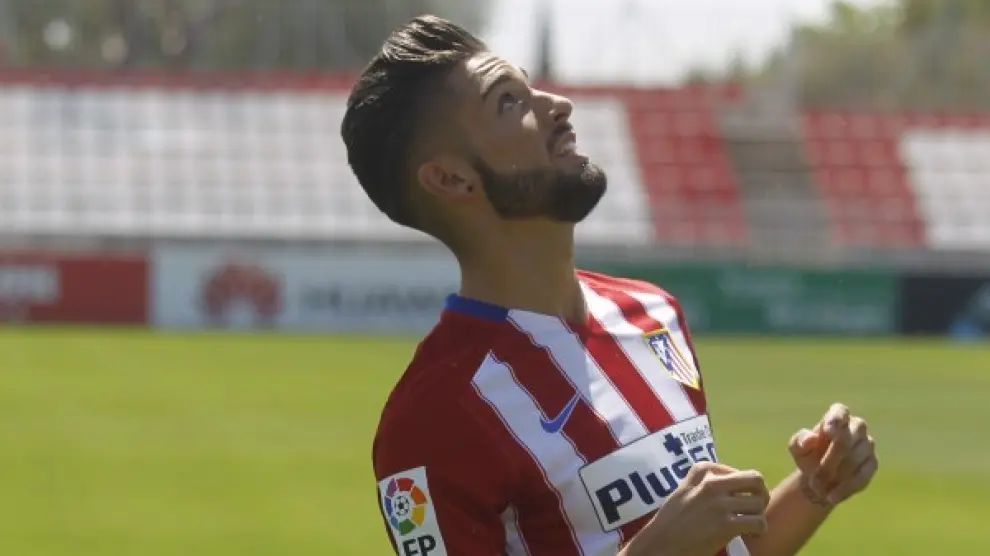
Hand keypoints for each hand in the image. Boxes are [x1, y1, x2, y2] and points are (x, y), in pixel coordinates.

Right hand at [622, 461, 769, 555]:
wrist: (661, 544)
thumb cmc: (671, 520)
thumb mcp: (684, 490)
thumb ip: (703, 481)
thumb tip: (731, 481)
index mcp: (701, 472)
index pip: (737, 471)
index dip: (743, 486)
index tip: (738, 498)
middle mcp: (711, 483)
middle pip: (755, 479)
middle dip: (761, 494)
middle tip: (755, 508)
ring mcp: (719, 503)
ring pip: (759, 503)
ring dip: (758, 515)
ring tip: (750, 524)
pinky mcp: (726, 525)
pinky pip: (758, 522)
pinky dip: (759, 530)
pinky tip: (750, 534)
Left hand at [789, 403, 877, 506]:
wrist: (820, 476)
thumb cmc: (808, 455)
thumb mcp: (797, 448)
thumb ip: (800, 441)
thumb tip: (810, 438)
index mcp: (836, 416)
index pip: (840, 411)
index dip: (836, 420)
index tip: (828, 432)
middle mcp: (855, 427)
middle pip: (846, 440)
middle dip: (829, 461)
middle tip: (814, 479)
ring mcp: (867, 445)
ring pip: (854, 460)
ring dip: (835, 477)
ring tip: (818, 490)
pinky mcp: (872, 464)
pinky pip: (863, 476)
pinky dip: (846, 488)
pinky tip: (832, 497)